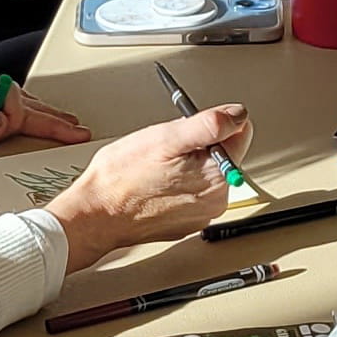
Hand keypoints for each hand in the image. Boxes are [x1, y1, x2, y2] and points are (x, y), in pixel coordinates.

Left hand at [0, 80, 88, 231]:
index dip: (34, 112)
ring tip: (67, 130)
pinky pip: (4, 130)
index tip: (57, 128)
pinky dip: (27, 132)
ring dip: (41, 120)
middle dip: (47, 115)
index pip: (4, 99)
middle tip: (75, 129)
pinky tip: (40, 140)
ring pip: (11, 114)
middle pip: (12, 103)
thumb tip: (0, 117)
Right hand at [45, 108, 249, 268]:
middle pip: (221, 153)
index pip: (240, 133)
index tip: (189, 129)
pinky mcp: (186, 222)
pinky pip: (190, 192)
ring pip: (204, 172)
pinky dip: (175, 184)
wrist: (96, 216)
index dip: (213, 123)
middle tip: (164, 151)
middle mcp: (217, 200)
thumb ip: (209, 124)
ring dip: (185, 164)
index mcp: (218, 177)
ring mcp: (201, 214)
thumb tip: (237, 114)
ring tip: (155, 169)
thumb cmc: (122, 179)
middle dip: (197, 146)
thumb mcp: (165, 138)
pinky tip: (154, 183)